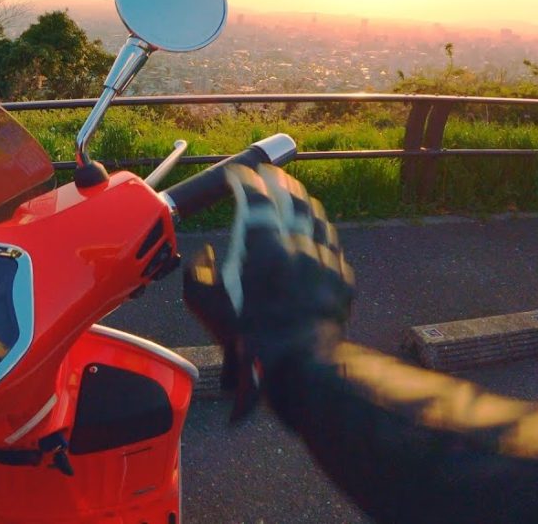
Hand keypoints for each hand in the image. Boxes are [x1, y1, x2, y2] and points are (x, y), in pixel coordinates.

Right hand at [183, 164, 353, 419]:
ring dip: (302, 200)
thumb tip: (205, 254)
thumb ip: (197, 273)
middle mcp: (297, 244)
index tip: (235, 175)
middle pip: (291, 198)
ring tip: (292, 193)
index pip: (255, 197)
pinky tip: (315, 228)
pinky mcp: (340, 277)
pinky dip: (319, 227)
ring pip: (316, 216)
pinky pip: (331, 241)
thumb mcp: (206, 306)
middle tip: (267, 174)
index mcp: (263, 246)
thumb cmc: (249, 335)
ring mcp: (324, 259)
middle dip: (276, 181)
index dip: (244, 180)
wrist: (301, 363)